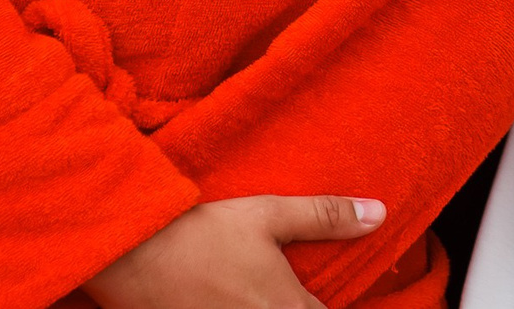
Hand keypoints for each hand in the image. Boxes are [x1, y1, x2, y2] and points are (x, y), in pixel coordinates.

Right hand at [84, 194, 384, 308]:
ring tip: (254, 296)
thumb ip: (327, 217)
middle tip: (284, 292)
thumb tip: (380, 214)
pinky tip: (231, 303)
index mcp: (288, 308)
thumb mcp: (270, 215)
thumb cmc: (203, 232)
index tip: (315, 296)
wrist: (133, 253)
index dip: (324, 308)